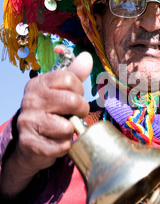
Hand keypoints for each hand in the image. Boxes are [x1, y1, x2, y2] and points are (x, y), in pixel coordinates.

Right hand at [0, 52, 92, 201]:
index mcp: (37, 84)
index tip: (75, 97)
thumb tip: (86, 57)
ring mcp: (28, 122)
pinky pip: (62, 145)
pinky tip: (55, 142)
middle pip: (72, 100)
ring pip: (67, 126)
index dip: (79, 90)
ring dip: (70, 131)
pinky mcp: (31, 144)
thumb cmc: (50, 114)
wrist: (29, 144)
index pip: (70, 79)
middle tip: (75, 115)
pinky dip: (64, 146)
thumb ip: (74, 74)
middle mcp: (30, 100)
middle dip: (81, 110)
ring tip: (61, 129)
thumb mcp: (59, 91)